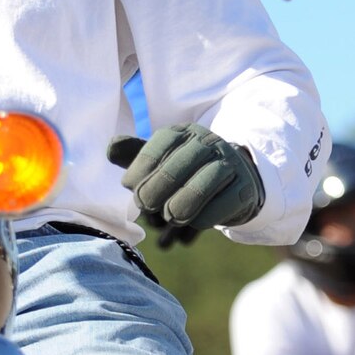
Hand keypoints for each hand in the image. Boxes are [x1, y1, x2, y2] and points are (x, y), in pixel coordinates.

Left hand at [107, 124, 264, 242]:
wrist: (234, 181)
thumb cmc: (188, 172)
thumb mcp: (161, 161)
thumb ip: (135, 155)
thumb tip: (110, 149)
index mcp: (183, 133)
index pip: (158, 146)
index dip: (139, 169)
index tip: (130, 186)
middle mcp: (207, 142)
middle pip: (176, 167)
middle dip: (155, 191)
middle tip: (145, 206)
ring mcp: (229, 164)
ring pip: (200, 186)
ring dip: (180, 206)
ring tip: (171, 216)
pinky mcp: (244, 188)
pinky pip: (222, 204)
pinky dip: (204, 218)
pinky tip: (193, 222)